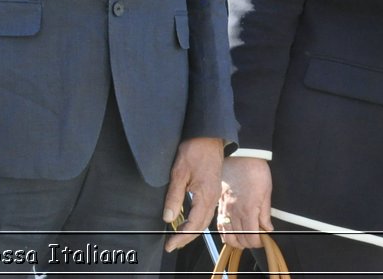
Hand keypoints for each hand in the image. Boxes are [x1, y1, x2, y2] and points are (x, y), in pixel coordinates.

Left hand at [163, 136, 222, 251]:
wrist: (209, 136)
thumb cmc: (194, 151)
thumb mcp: (179, 173)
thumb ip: (174, 197)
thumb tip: (168, 218)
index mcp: (206, 196)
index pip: (194, 225)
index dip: (181, 237)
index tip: (169, 245)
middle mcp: (213, 199)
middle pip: (201, 226)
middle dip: (186, 238)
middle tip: (171, 245)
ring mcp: (214, 194)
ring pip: (204, 220)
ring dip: (191, 231)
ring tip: (177, 238)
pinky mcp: (212, 189)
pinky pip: (205, 211)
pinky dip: (196, 220)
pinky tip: (187, 221)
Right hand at [218, 156, 273, 249]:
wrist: (240, 155)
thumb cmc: (255, 171)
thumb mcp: (266, 192)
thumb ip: (265, 213)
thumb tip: (267, 228)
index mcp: (247, 210)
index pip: (251, 237)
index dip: (258, 243)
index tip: (263, 241)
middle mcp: (234, 211)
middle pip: (239, 238)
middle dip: (248, 243)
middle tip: (255, 240)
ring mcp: (224, 207)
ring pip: (227, 233)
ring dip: (236, 241)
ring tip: (243, 240)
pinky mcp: (219, 202)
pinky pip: (219, 223)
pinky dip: (224, 232)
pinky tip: (230, 233)